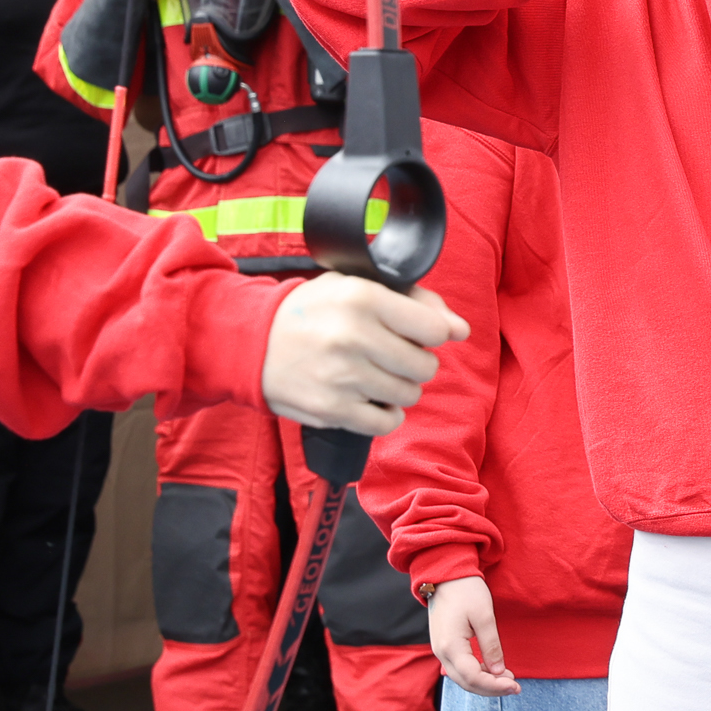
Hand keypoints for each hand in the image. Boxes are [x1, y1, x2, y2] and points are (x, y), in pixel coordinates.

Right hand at [258, 276, 467, 433]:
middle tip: (392, 356)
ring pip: (409, 395)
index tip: (419, 335)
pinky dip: (384, 415)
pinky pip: (386, 423)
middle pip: (425, 366)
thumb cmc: (313, 311)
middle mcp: (353, 336)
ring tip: (375, 375)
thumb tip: (460, 329)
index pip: (434, 328)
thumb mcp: (358, 287)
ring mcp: (341, 376)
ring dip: (399, 388)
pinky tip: (368, 399)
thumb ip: (416, 300)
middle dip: (416, 363)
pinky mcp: (331, 409)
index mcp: (363, 298)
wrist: (250, 342)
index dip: (434, 334)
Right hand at [427, 575, 517, 696]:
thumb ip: (491, 646)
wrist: (445, 575)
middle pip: (466, 683)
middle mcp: (441, 653)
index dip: (495, 686)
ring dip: (485, 682)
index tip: (516, 685)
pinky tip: (492, 671)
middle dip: (491, 688)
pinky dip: (477, 673)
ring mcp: (441, 650)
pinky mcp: (444, 646)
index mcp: (450, 646)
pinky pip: (460, 668)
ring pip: (462, 678)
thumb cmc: (466, 591)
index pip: (473, 677)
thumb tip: (499, 672)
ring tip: (508, 679)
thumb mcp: (484, 616)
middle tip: (515, 686)